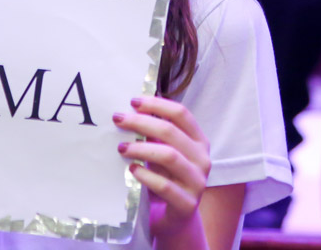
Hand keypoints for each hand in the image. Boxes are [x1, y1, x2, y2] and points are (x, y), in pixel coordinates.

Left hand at [113, 95, 210, 239]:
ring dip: (141, 148)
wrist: (175, 220)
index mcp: (199, 141)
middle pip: (171, 132)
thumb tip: (128, 111)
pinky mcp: (187, 204)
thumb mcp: (163, 153)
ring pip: (169, 156)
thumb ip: (154, 135)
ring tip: (121, 147)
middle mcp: (202, 159)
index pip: (181, 114)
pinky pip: (165, 186)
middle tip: (118, 120)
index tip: (133, 101)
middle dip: (142, 122)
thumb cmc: (167, 179)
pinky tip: (132, 170)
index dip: (157, 105)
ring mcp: (197, 182)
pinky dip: (146, 175)